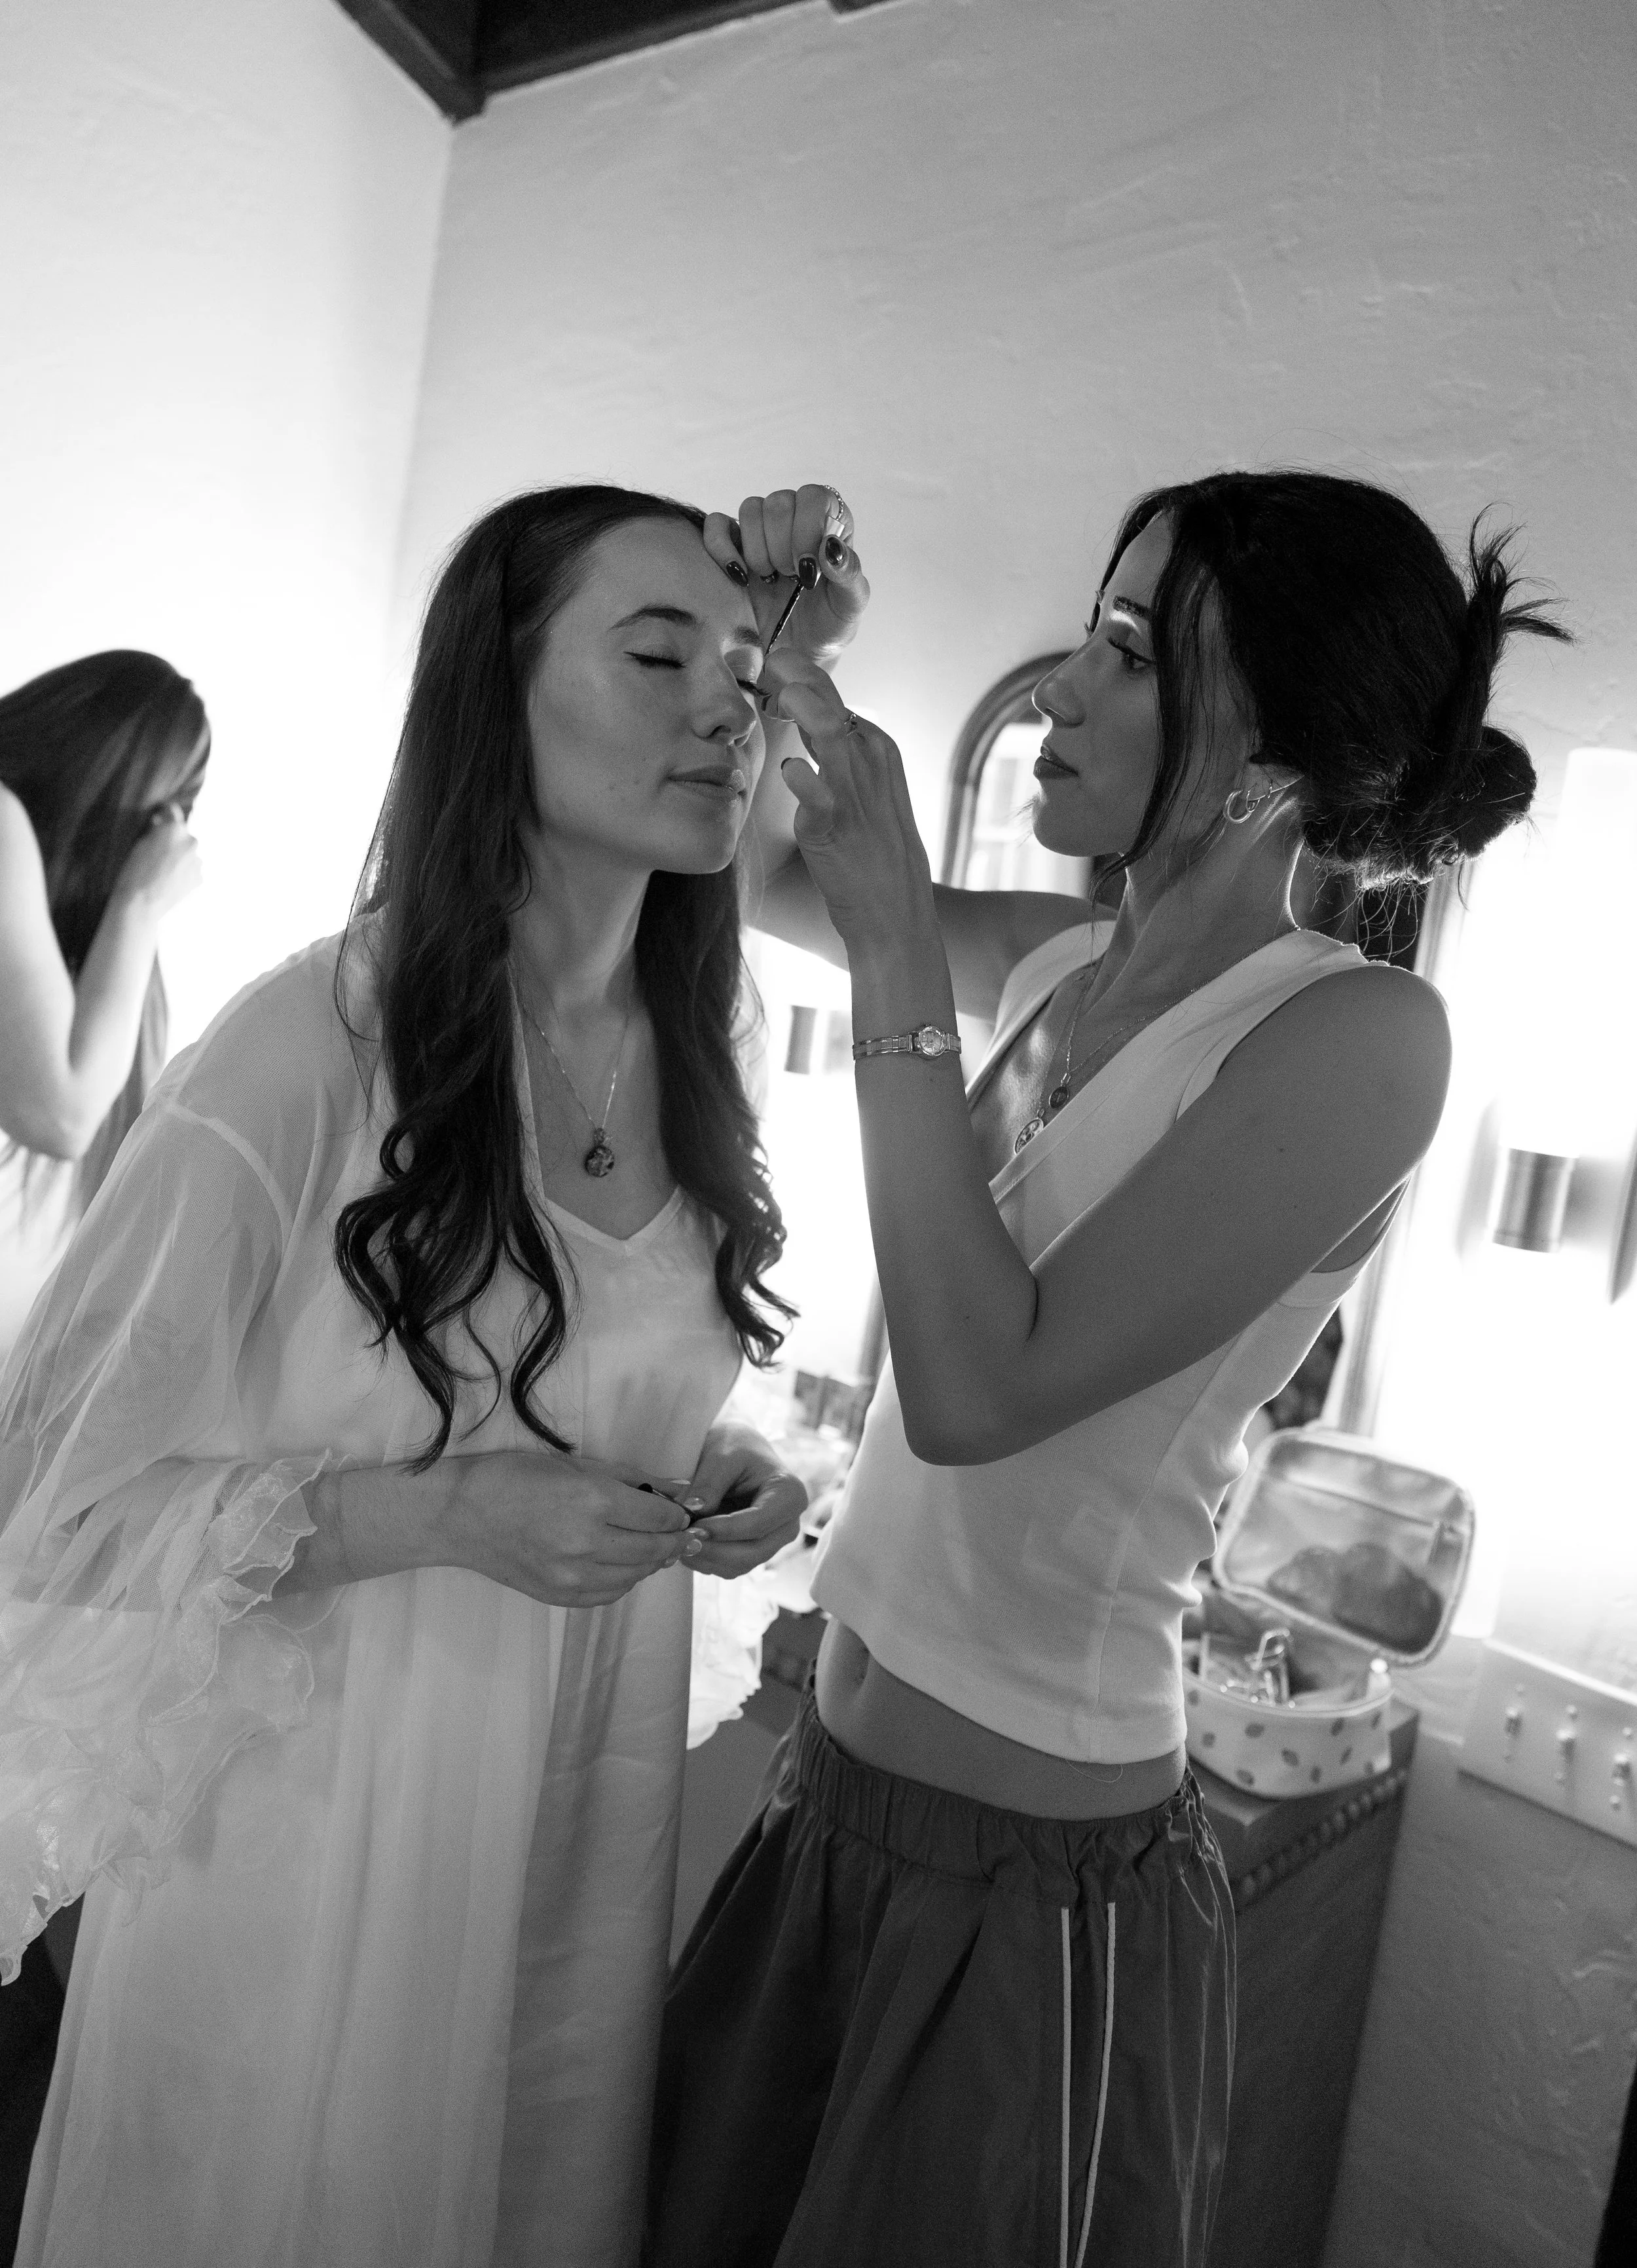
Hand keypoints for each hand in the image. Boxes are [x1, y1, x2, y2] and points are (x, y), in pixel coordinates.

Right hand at [110, 804, 202, 922]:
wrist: (141, 904)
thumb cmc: (134, 872)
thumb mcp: (139, 844)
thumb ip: (154, 830)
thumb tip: (160, 822)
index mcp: (175, 828)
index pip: (172, 811)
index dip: (164, 813)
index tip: (161, 816)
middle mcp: (192, 841)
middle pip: (183, 835)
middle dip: (173, 840)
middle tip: (158, 852)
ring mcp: (198, 861)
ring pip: (189, 854)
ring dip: (180, 857)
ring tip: (162, 871)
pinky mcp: (200, 878)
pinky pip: (192, 870)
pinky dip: (184, 873)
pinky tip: (169, 881)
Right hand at [441, 1450, 700, 1608]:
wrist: (460, 1515)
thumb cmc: (515, 1477)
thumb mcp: (574, 1464)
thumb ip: (630, 1478)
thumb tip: (677, 1490)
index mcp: (592, 1500)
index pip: (658, 1517)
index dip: (676, 1516)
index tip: (682, 1513)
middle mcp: (586, 1542)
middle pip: (653, 1549)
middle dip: (674, 1541)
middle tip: (682, 1534)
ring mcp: (571, 1575)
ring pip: (635, 1575)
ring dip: (651, 1562)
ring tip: (654, 1548)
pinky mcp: (558, 1596)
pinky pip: (609, 1594)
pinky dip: (625, 1580)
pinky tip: (623, 1565)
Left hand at [682, 1419, 806, 1579]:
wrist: (738, 1448)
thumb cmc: (735, 1444)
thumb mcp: (721, 1454)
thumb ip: (708, 1483)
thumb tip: (692, 1513)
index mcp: (789, 1495)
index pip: (758, 1523)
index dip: (724, 1530)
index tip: (693, 1527)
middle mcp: (788, 1524)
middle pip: (753, 1552)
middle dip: (714, 1551)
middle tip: (680, 1540)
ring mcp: (772, 1541)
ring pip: (740, 1565)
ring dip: (707, 1559)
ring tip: (678, 1539)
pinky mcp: (754, 1550)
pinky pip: (731, 1567)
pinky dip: (707, 1562)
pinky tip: (686, 1544)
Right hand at [703, 485, 869, 670]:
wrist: (794, 653)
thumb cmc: (827, 626)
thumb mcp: (849, 606)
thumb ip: (849, 575)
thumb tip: (832, 547)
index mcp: (828, 524)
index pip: (816, 497)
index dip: (808, 529)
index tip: (807, 572)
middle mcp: (795, 519)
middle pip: (780, 502)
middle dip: (783, 546)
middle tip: (789, 578)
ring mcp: (761, 531)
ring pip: (751, 509)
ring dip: (758, 549)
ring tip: (768, 579)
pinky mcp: (731, 546)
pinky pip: (717, 524)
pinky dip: (722, 546)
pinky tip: (738, 576)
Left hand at [758, 652, 937, 947]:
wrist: (895, 908)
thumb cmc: (873, 848)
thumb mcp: (864, 787)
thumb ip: (834, 750)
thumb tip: (802, 715)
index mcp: (875, 746)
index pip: (830, 694)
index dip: (795, 675)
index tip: (765, 667)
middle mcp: (867, 760)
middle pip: (828, 702)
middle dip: (794, 675)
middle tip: (765, 662)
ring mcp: (852, 792)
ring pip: (830, 735)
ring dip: (804, 709)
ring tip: (781, 695)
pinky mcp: (833, 827)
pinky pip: (818, 795)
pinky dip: (804, 780)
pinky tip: (790, 768)